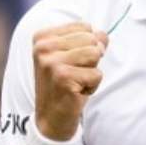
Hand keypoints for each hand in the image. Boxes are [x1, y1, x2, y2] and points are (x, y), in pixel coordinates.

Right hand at [32, 22, 106, 140]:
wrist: (51, 118)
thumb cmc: (64, 84)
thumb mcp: (73, 57)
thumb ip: (89, 41)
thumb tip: (103, 36)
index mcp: (42, 37)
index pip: (84, 26)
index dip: (87, 45)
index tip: (71, 62)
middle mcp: (43, 47)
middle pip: (91, 39)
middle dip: (91, 59)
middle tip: (74, 74)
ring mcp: (51, 63)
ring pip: (95, 54)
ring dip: (92, 72)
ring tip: (76, 82)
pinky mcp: (63, 78)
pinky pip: (97, 74)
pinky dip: (92, 86)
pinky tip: (77, 92)